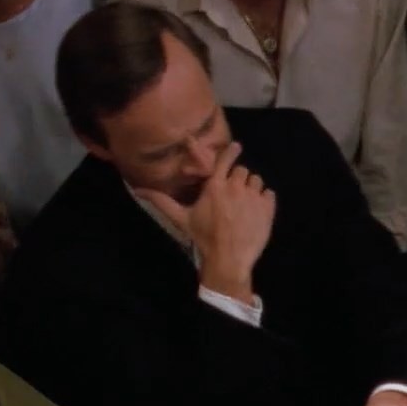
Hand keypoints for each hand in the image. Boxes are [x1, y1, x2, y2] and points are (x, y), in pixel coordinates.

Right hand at [140, 143, 273, 304]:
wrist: (228, 259)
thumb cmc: (204, 237)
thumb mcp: (181, 218)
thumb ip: (162, 201)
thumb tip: (137, 189)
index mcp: (215, 186)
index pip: (225, 159)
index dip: (231, 152)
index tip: (236, 146)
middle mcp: (236, 186)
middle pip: (242, 170)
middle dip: (238, 179)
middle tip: (233, 195)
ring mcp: (253, 196)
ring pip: (257, 181)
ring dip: (252, 189)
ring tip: (245, 205)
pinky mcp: (268, 208)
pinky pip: (269, 194)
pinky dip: (265, 200)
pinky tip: (256, 212)